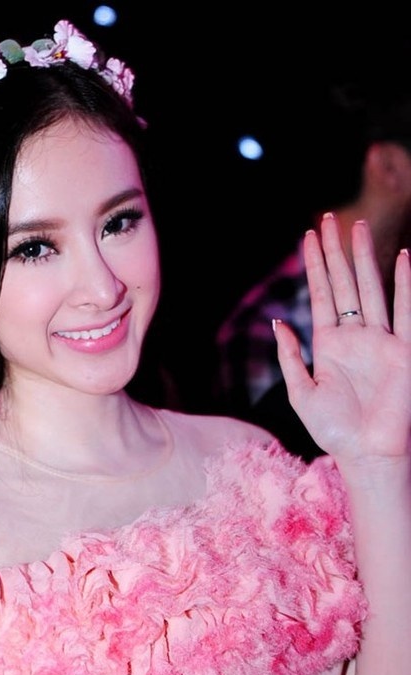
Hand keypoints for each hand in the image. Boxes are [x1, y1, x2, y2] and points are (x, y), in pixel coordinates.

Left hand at [275, 213, 410, 463]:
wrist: (367, 454)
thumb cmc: (334, 431)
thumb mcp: (301, 393)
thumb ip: (290, 357)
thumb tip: (278, 321)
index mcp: (329, 345)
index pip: (321, 295)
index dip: (315, 266)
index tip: (309, 236)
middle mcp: (355, 336)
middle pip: (345, 284)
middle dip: (336, 252)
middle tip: (330, 219)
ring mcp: (381, 341)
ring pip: (372, 289)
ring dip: (365, 258)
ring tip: (358, 227)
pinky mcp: (405, 351)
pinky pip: (406, 312)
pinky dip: (406, 285)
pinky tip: (403, 258)